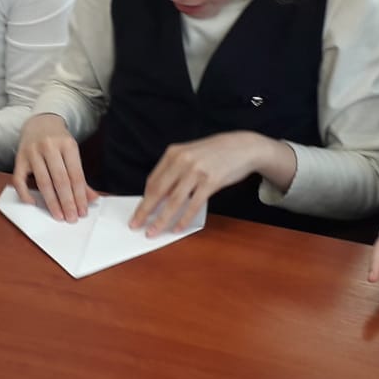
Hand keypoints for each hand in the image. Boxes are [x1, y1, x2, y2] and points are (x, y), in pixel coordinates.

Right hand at [12, 113, 91, 220]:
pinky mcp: (19, 158)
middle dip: (67, 202)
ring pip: (43, 181)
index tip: (83, 212)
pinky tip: (34, 203)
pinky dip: (26, 194)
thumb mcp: (72, 153)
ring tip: (59, 215)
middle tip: (71, 218)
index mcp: (67, 145)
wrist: (40, 122)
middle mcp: (50, 147)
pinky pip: (19, 180)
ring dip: (52, 202)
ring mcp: (32, 152)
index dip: (80, 196)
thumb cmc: (59, 141)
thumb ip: (81, 177)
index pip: (75, 175)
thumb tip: (92, 198)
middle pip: (60, 180)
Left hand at [131, 131, 289, 235]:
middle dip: (145, 211)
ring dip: (161, 219)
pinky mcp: (211, 182)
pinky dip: (184, 219)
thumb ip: (174, 171)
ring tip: (153, 231)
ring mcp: (197, 171)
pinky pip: (193, 205)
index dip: (144, 199)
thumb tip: (159, 196)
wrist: (242, 147)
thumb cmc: (214, 153)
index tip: (138, 213)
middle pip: (158, 191)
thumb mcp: (189, 154)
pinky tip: (178, 228)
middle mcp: (182, 161)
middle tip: (136, 225)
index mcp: (173, 153)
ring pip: (174, 201)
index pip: (153, 180)